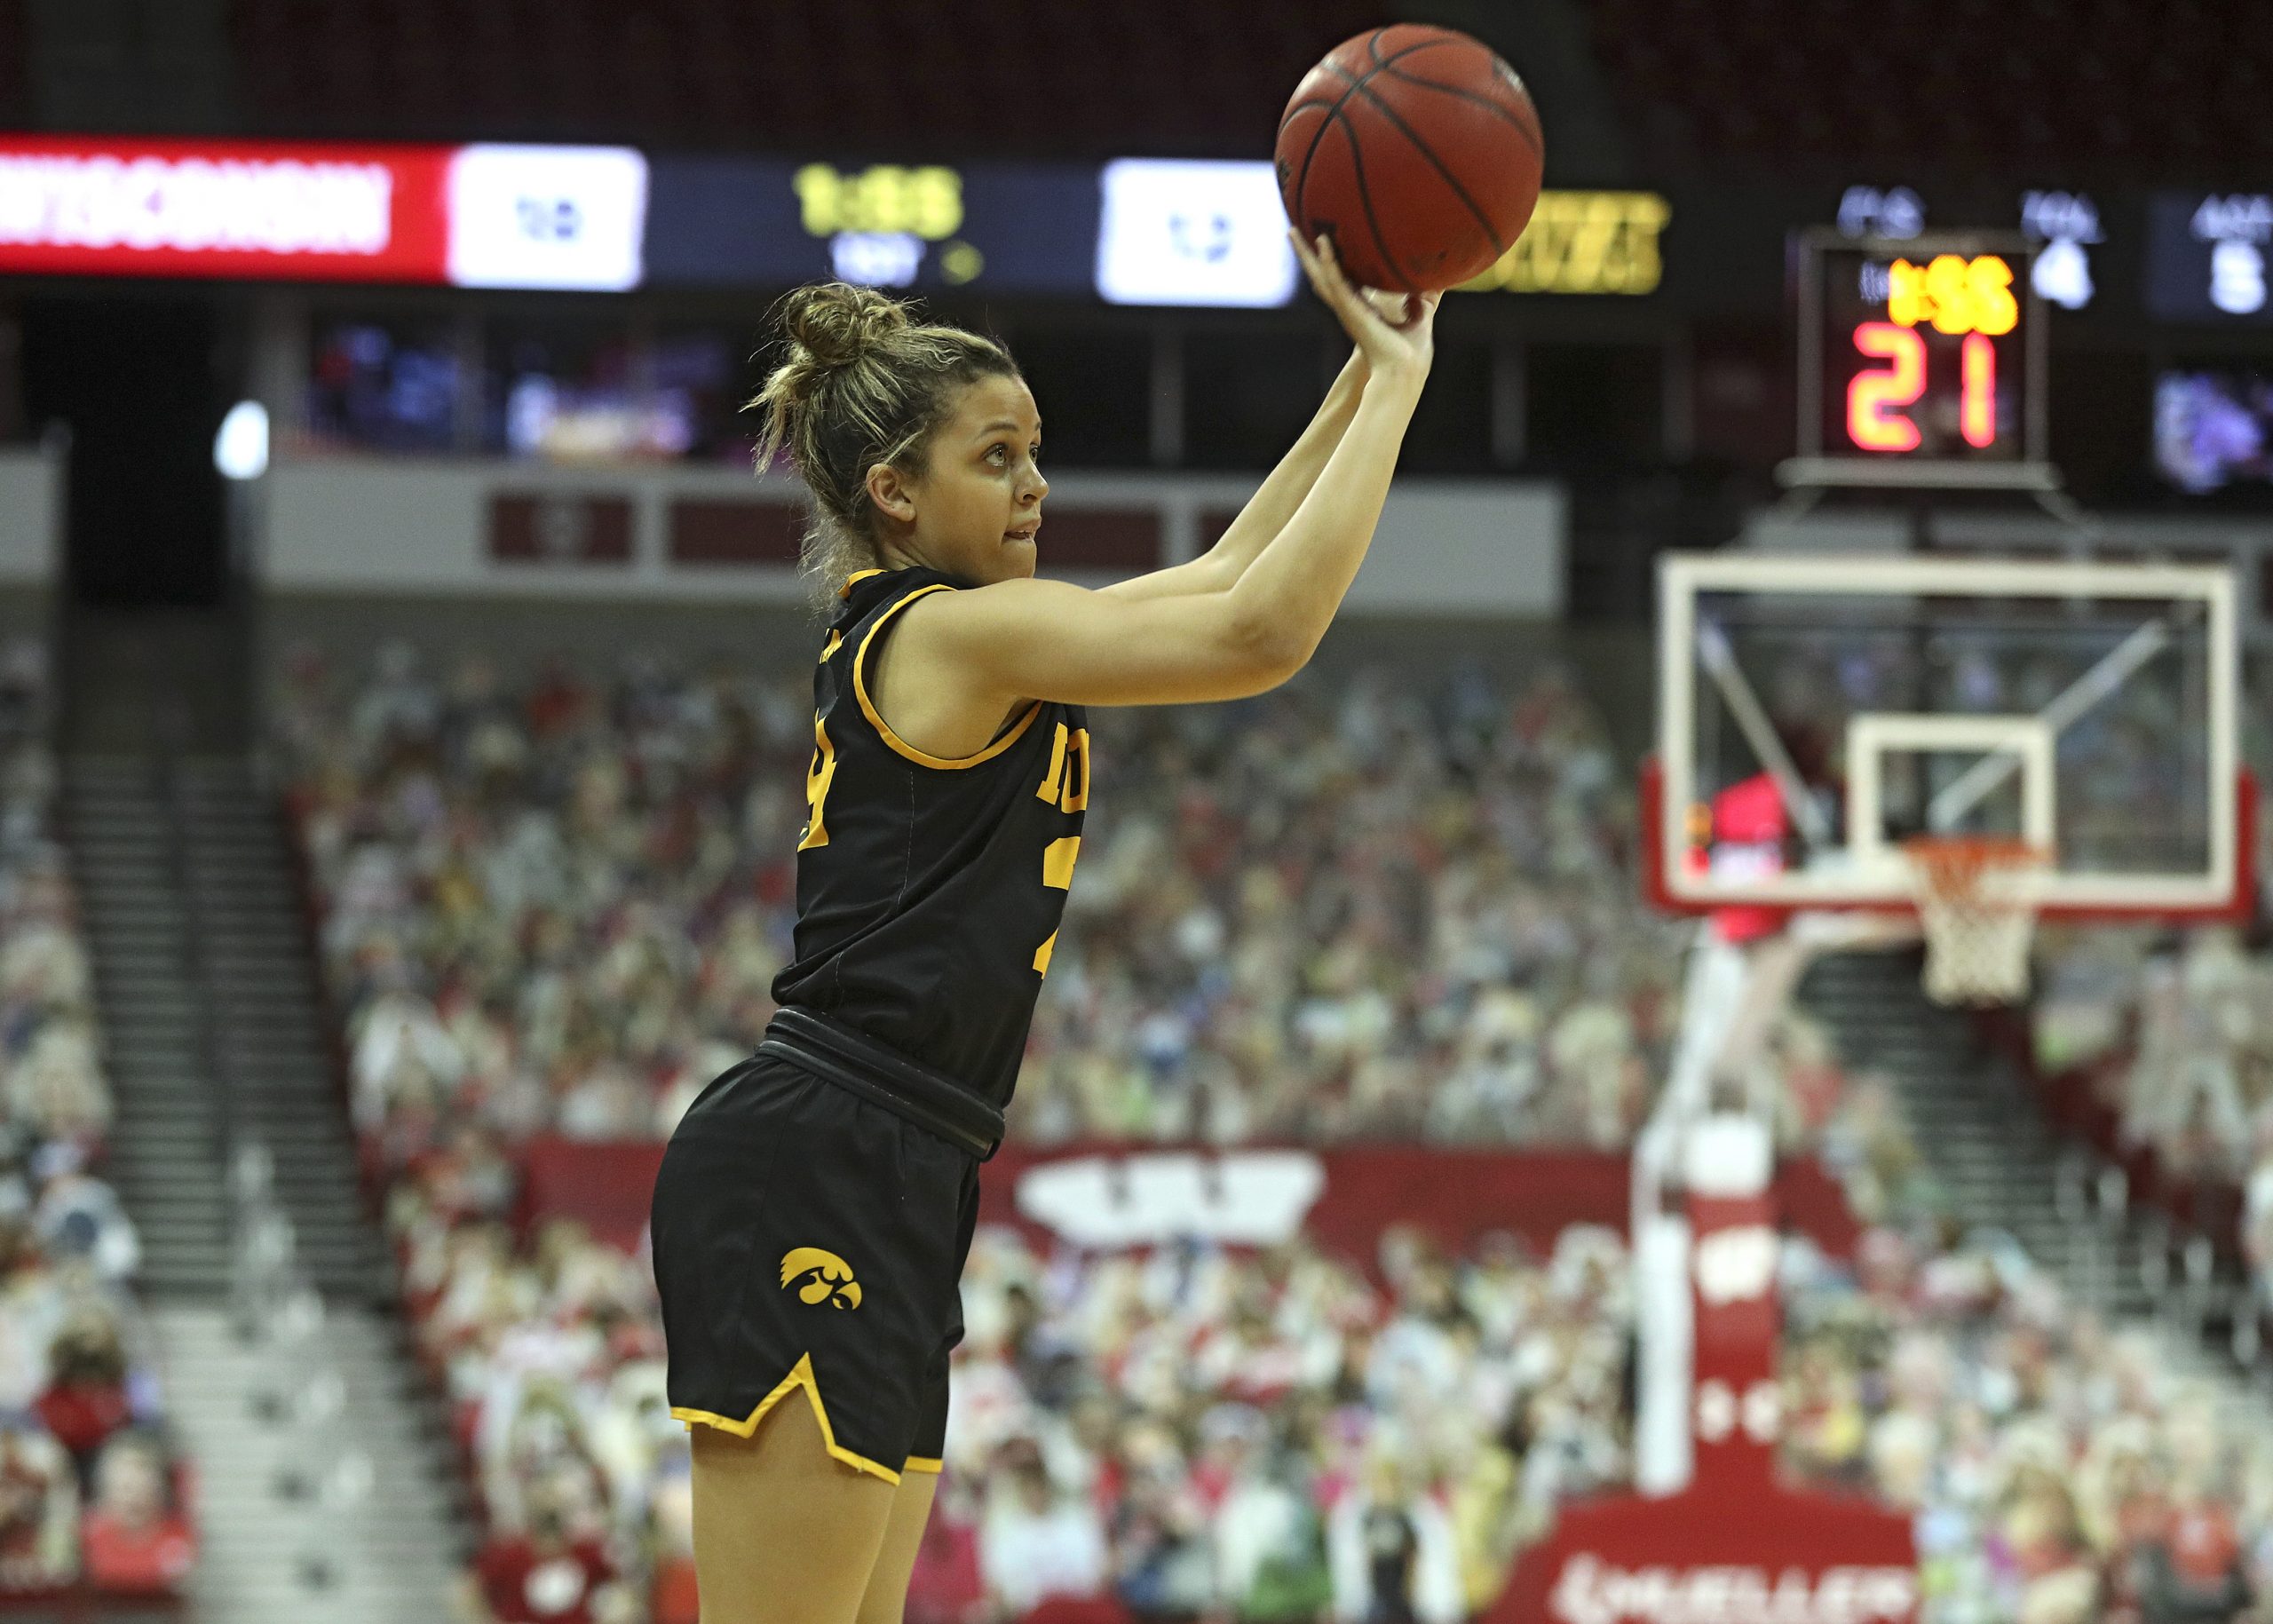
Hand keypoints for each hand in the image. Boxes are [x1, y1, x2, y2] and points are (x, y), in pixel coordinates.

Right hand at [1289, 231, 1438, 391]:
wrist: (1405, 371)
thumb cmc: (1411, 355)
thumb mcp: (1420, 319)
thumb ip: (1422, 302)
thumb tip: (1433, 285)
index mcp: (1362, 310)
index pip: (1341, 281)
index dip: (1331, 263)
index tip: (1324, 242)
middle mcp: (1349, 308)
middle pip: (1321, 276)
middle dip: (1306, 254)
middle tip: (1293, 230)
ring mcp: (1347, 309)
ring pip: (1320, 276)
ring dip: (1306, 253)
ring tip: (1292, 230)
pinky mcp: (1351, 312)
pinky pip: (1336, 283)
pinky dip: (1329, 263)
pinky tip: (1323, 243)